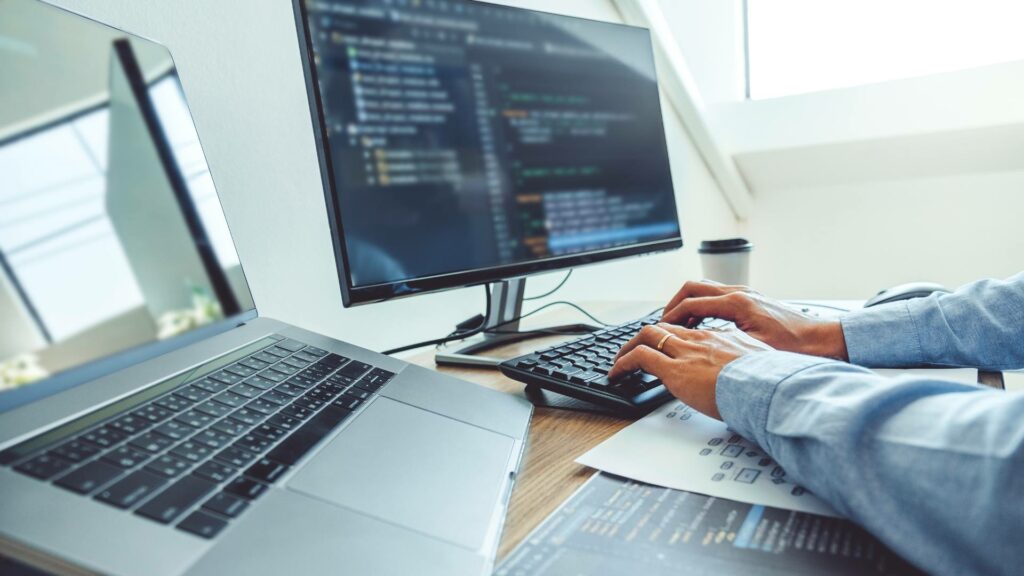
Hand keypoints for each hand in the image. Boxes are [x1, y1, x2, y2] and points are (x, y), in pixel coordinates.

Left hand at [610, 323, 773, 419]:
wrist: (771, 388)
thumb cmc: (772, 384)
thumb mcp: (763, 368)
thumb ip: (749, 368)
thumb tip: (750, 380)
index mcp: (725, 337)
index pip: (692, 330)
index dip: (676, 335)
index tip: (669, 343)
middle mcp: (702, 339)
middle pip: (667, 326)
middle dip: (648, 335)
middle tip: (637, 347)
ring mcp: (687, 352)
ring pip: (649, 335)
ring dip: (631, 346)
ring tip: (621, 359)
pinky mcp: (675, 369)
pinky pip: (640, 358)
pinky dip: (624, 363)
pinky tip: (617, 373)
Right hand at [661, 280, 848, 359]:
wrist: (824, 342)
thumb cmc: (796, 348)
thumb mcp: (754, 350)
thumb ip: (722, 344)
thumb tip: (696, 349)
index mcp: (737, 303)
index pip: (690, 303)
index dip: (670, 318)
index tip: (659, 331)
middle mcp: (740, 293)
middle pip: (693, 288)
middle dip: (673, 305)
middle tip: (662, 324)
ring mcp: (746, 294)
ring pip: (705, 289)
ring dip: (688, 304)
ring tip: (679, 324)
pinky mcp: (752, 301)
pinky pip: (717, 296)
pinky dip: (703, 306)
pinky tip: (703, 325)